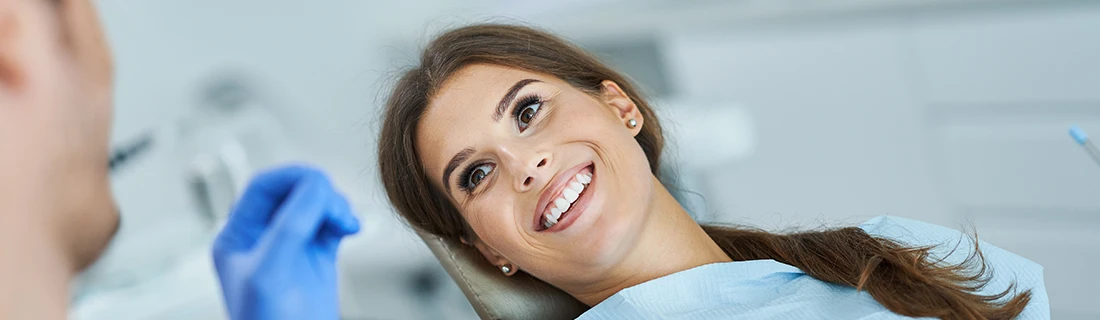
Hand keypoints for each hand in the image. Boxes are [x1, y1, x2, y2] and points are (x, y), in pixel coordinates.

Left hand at [212, 165, 359, 319]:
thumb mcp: (269, 272)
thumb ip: (289, 226)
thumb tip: (315, 186)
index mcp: (238, 235)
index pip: (263, 187)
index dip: (292, 177)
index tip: (319, 183)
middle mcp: (262, 236)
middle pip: (293, 190)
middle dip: (319, 193)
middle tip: (336, 209)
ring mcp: (291, 245)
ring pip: (315, 203)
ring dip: (335, 205)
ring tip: (346, 224)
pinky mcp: (316, 255)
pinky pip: (331, 222)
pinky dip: (344, 218)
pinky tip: (350, 229)